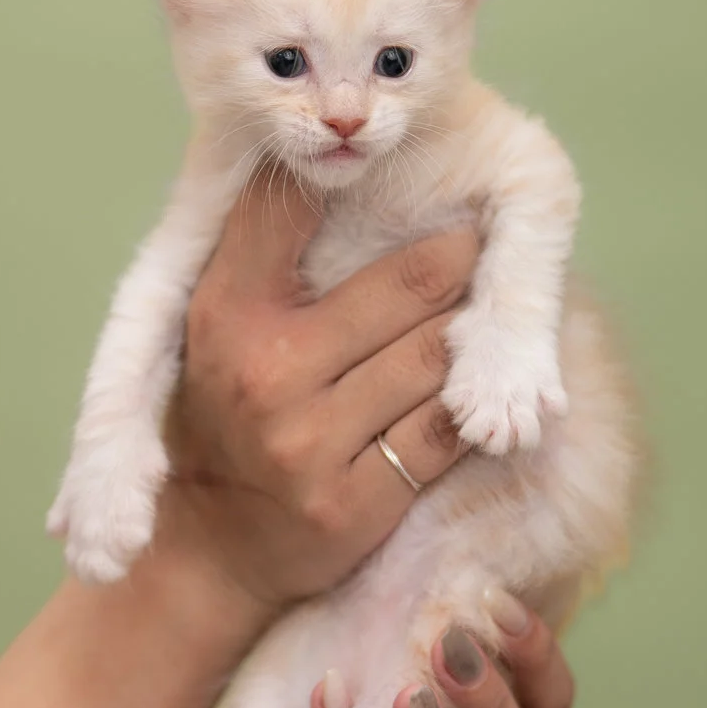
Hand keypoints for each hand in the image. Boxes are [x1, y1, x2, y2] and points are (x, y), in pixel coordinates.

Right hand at [160, 170, 478, 608]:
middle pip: (408, 285)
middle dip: (459, 256)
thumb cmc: (226, 413)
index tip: (416, 169)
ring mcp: (312, 445)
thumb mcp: (216, 323)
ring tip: (493, 306)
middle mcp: (268, 375)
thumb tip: (335, 161)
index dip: (361, 178)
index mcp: (227, 314)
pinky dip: (472, 400)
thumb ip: (263, 248)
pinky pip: (446, 430)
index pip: (297, 209)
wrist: (214, 546)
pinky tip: (482, 382)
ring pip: (436, 355)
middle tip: (487, 237)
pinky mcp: (356, 504)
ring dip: (475, 329)